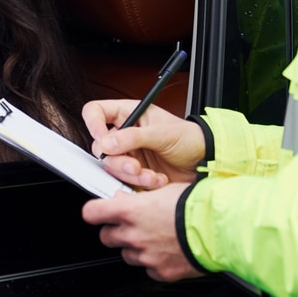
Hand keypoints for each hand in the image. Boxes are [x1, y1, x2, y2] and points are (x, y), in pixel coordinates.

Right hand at [81, 100, 203, 188]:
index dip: (92, 124)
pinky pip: (125, 180)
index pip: (96, 112)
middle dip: (118, 160)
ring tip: (150, 176)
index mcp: (129, 114)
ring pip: (112, 166)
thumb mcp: (162, 133)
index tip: (102, 141)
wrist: (205, 162)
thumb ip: (132, 137)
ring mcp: (129, 154)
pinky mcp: (134, 173)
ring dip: (131, 175)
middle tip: (134, 166)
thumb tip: (106, 143)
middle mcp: (125, 133)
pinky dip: (140, 184)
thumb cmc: (189, 138)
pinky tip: (157, 179)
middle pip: (100, 146)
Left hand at [82, 184, 201, 281]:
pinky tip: (168, 251)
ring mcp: (145, 256)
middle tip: (131, 225)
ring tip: (156, 237)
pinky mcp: (159, 272)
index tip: (97, 212)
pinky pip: (148, 269)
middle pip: (106, 237)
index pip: (92, 213)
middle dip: (115, 231)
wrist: (218, 228)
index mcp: (130, 212)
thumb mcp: (163, 190)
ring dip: (135, 247)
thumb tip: (125, 200)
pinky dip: (154, 262)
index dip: (94, 212)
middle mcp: (133, 235)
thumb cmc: (195, 205)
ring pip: (127, 255)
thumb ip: (139, 198)